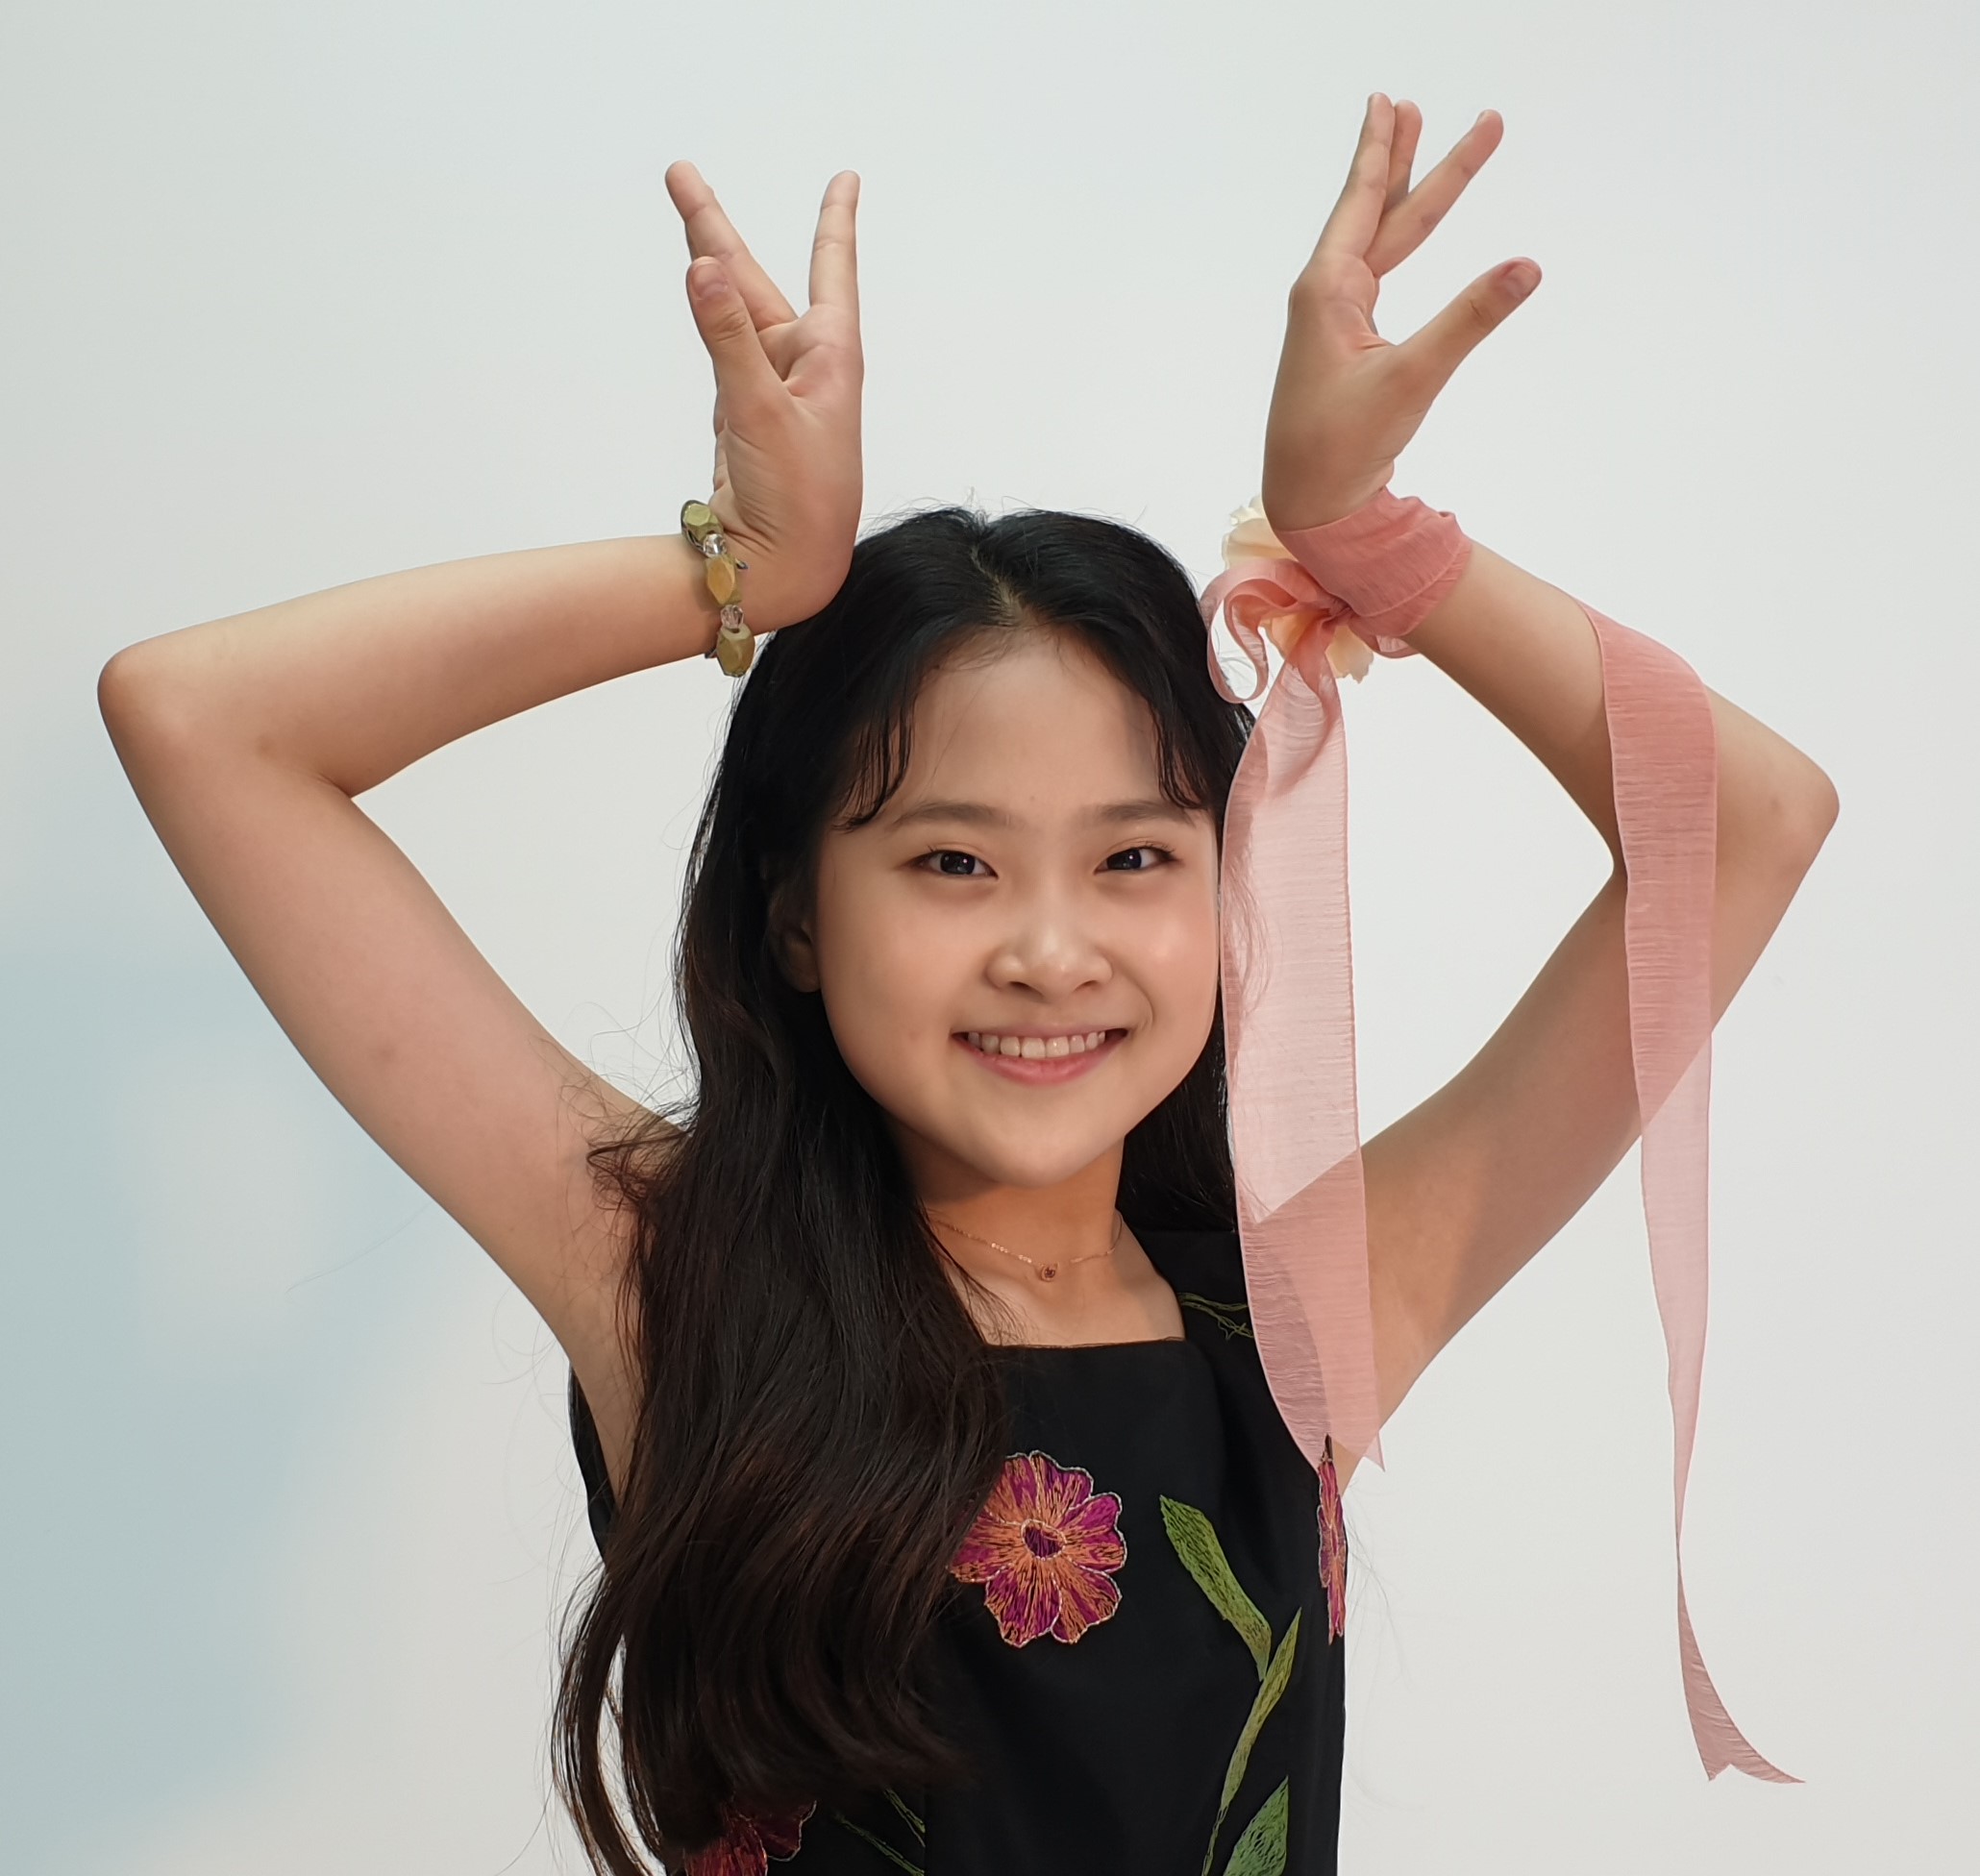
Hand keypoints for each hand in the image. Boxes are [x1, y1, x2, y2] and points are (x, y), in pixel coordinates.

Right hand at [667, 162, 864, 630]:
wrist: (783, 569)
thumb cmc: (796, 500)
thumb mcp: (758, 410)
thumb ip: (727, 335)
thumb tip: (702, 264)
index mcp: (829, 358)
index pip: (831, 270)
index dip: (834, 221)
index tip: (845, 178)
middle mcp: (805, 367)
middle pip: (755, 281)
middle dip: (717, 229)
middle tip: (679, 174)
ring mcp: (773, 390)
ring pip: (734, 312)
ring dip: (709, 263)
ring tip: (683, 201)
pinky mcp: (746, 415)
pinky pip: (726, 350)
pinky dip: (711, 317)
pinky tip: (700, 284)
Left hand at [1261, 96, 1537, 533]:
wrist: (1307, 503)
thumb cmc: (1342, 447)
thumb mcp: (1413, 380)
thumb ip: (1470, 319)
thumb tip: (1526, 266)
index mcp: (1328, 291)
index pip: (1366, 203)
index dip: (1388, 152)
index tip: (1394, 101)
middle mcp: (1325, 295)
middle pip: (1374, 210)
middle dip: (1401, 157)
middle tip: (1415, 102)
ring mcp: (1333, 318)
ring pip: (1375, 238)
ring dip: (1396, 190)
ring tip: (1411, 136)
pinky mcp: (1345, 343)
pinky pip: (1374, 272)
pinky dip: (1393, 239)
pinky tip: (1398, 230)